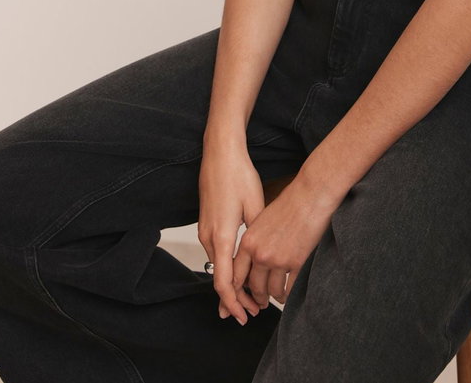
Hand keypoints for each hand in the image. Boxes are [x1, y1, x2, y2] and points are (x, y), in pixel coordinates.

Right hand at [198, 135, 269, 325]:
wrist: (220, 153)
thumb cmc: (238, 175)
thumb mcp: (255, 206)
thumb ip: (257, 236)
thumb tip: (265, 258)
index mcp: (222, 236)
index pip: (223, 283)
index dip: (234, 304)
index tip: (246, 317)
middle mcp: (209, 237)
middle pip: (219, 279)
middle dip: (236, 299)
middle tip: (255, 312)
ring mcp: (205, 229)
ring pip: (216, 267)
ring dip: (233, 283)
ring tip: (253, 295)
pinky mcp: (206, 222)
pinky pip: (215, 253)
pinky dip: (226, 267)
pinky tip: (241, 270)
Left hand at [230, 172, 339, 312]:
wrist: (310, 195)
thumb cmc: (289, 202)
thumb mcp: (262, 220)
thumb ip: (254, 241)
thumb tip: (253, 260)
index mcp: (248, 241)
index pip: (236, 274)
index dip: (238, 290)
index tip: (241, 296)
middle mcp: (260, 254)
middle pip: (254, 287)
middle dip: (258, 298)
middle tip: (260, 303)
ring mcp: (278, 260)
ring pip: (272, 290)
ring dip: (275, 296)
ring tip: (277, 296)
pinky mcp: (296, 263)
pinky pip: (290, 287)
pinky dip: (290, 292)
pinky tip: (290, 291)